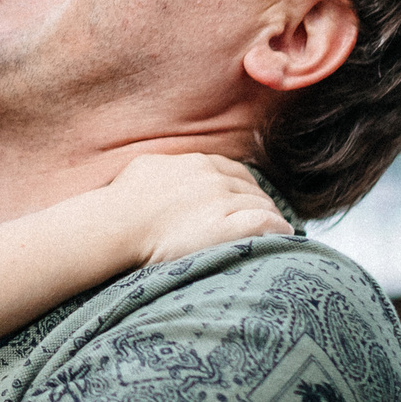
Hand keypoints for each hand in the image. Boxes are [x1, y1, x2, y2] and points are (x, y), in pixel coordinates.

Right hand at [100, 152, 290, 265]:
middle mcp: (214, 178)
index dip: (244, 189)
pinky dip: (279, 229)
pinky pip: (265, 224)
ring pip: (261, 205)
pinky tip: (284, 238)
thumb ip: (169, 166)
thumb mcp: (146, 167)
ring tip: (275, 233)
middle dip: (260, 204)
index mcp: (196, 163)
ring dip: (270, 218)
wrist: (116, 225)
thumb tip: (171, 169)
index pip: (235, 172)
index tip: (245, 202)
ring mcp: (221, 202)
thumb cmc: (121, 201)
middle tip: (265, 221)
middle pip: (251, 189)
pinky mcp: (226, 227)